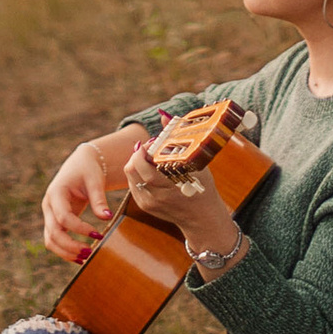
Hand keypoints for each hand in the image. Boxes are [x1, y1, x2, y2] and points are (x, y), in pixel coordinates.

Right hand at [41, 136, 129, 261]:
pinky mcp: (54, 221)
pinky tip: (80, 257)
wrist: (80, 164)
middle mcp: (48, 205)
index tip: (98, 234)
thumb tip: (106, 217)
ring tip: (86, 257)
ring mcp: (49, 215)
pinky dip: (65, 250)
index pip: (63, 217)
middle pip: (53, 233)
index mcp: (55, 193)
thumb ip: (98, 199)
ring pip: (50, 240)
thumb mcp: (94, 180)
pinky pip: (55, 240)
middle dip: (70, 245)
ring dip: (66, 252)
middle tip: (90, 251)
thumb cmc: (87, 170)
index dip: (79, 229)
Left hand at [122, 135, 242, 258]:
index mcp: (170, 186)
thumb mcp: (196, 164)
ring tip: (152, 157)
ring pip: (130, 175)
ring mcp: (149, 202)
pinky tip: (151, 168)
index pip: (143, 166)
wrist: (201, 218)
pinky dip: (138, 172)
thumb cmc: (202, 188)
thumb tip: (163, 115)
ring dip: (137, 162)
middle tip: (150, 147)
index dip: (142, 151)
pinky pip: (133, 183)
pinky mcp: (144, 205)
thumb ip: (178, 139)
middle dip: (138, 153)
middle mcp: (157, 196)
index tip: (152, 142)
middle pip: (132, 169)